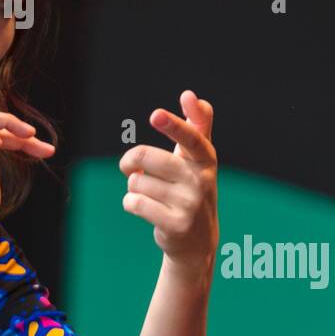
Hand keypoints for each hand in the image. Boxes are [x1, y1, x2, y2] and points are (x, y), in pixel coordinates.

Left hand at [119, 90, 218, 273]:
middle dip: (130, 161)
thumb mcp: (198, 158)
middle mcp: (201, 180)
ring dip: (133, 186)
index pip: (190, 137)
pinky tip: (142, 208)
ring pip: (137, 182)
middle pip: (146, 157)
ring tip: (148, 193)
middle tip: (129, 167)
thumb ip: (197, 125)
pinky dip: (130, 203)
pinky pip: (135, 203)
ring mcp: (191, 204)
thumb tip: (192, 95)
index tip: (156, 114)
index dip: (174, 125)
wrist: (197, 240)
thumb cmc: (191, 187)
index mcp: (205, 159)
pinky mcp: (176, 224)